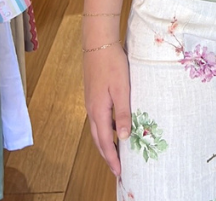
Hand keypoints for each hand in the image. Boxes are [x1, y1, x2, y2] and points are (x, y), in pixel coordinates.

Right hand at [84, 43, 130, 176]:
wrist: (98, 43)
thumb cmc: (112, 64)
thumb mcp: (121, 89)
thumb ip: (123, 113)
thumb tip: (124, 137)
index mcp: (99, 111)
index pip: (105, 142)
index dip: (112, 158)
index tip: (119, 172)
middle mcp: (92, 110)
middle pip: (98, 139)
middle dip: (107, 155)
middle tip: (117, 168)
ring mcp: (91, 102)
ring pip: (97, 130)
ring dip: (105, 143)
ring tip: (116, 152)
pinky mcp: (93, 95)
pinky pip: (98, 119)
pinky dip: (105, 130)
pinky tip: (114, 127)